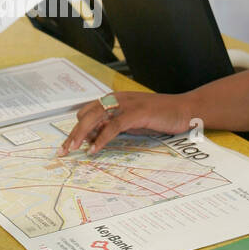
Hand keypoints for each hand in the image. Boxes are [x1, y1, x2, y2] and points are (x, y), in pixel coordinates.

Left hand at [59, 91, 193, 156]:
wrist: (185, 110)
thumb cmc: (160, 117)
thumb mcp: (133, 122)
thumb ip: (114, 126)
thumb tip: (95, 137)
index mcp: (115, 100)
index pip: (87, 112)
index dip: (77, 128)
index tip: (69, 144)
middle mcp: (117, 99)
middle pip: (86, 114)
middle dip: (72, 133)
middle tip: (63, 150)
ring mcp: (126, 104)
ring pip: (95, 118)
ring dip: (80, 135)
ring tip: (72, 150)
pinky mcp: (136, 113)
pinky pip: (113, 126)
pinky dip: (101, 138)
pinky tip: (94, 149)